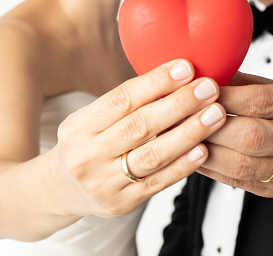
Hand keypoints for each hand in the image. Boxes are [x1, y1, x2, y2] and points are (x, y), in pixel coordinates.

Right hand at [50, 59, 226, 217]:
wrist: (57, 191)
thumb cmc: (83, 147)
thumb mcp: (88, 120)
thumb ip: (125, 104)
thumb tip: (174, 78)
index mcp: (79, 126)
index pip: (121, 99)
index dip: (156, 82)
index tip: (186, 68)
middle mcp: (87, 155)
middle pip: (139, 126)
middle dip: (179, 104)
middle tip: (208, 89)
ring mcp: (104, 183)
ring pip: (153, 155)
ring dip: (188, 133)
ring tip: (215, 115)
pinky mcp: (121, 204)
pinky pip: (158, 183)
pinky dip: (183, 165)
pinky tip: (203, 149)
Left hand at [198, 72, 272, 214]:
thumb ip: (241, 82)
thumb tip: (200, 78)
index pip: (261, 101)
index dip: (225, 98)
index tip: (198, 93)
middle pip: (251, 136)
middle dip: (212, 127)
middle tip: (184, 117)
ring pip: (241, 165)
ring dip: (207, 151)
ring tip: (184, 137)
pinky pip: (236, 181)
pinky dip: (210, 167)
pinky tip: (194, 154)